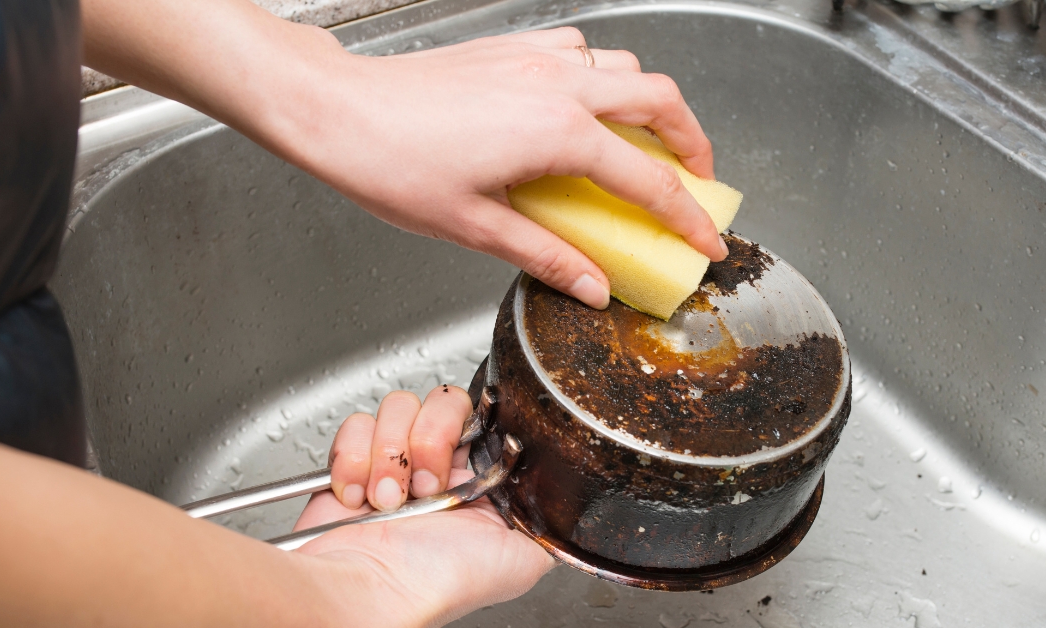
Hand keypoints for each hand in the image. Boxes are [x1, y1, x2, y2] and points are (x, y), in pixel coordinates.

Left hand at [258, 27, 727, 309]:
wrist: (338, 109)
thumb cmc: (390, 164)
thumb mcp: (474, 226)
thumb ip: (545, 256)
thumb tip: (591, 286)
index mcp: (557, 133)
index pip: (648, 181)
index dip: (686, 217)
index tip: (706, 241)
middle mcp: (557, 85)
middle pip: (660, 101)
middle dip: (693, 141)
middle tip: (698, 181)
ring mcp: (535, 58)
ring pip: (625, 66)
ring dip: (651, 104)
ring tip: (650, 143)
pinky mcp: (510, 48)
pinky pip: (580, 51)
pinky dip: (602, 76)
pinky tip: (585, 106)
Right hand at [292, 386, 553, 626]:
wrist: (374, 593)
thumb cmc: (440, 583)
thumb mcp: (523, 559)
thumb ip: (549, 520)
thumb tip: (567, 499)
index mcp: (479, 480)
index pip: (484, 416)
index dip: (471, 427)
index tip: (462, 455)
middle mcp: (438, 466)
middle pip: (443, 402)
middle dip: (431, 439)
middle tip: (426, 485)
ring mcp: (395, 461)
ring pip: (398, 407)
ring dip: (390, 454)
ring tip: (389, 500)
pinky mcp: (352, 462)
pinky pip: (356, 426)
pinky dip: (354, 460)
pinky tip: (359, 497)